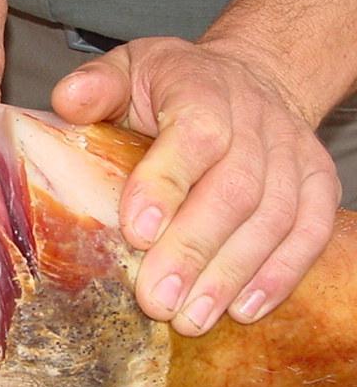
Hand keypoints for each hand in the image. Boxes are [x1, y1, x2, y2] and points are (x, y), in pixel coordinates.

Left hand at [51, 36, 340, 335]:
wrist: (248, 76)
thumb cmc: (173, 84)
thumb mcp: (128, 69)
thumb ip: (97, 85)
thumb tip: (68, 100)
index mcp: (203, 88)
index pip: (195, 135)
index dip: (167, 184)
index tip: (138, 234)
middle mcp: (255, 119)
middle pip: (235, 190)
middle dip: (194, 251)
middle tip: (157, 300)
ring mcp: (291, 152)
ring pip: (273, 218)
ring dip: (232, 274)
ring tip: (193, 317)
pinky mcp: (317, 181)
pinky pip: (310, 230)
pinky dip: (280, 273)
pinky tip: (244, 308)